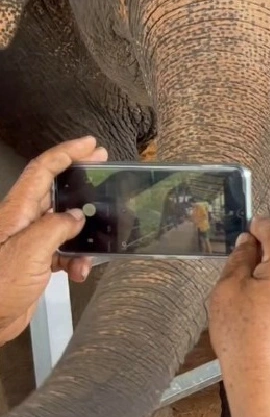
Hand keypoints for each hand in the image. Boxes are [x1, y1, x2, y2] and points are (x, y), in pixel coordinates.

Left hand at [0, 137, 104, 345]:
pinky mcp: (33, 264)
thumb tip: (76, 217)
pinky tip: (80, 272)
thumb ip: (56, 228)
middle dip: (81, 183)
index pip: (42, 170)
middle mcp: (22, 223)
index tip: (90, 144)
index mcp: (16, 212)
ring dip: (84, 235)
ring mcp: (28, 244)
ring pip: (64, 225)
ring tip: (98, 245)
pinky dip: (77, 260)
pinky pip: (63, 252)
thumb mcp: (29, 252)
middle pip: (54, 192)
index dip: (66, 153)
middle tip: (105, 171)